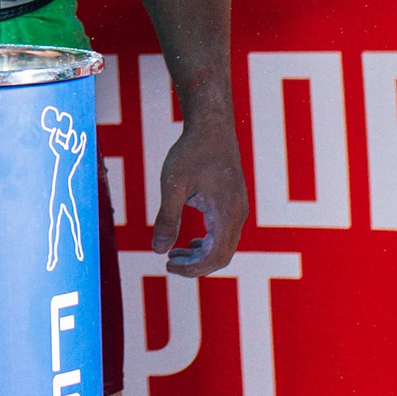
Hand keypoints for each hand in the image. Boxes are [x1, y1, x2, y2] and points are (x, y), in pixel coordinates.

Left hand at [152, 108, 245, 274]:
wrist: (212, 127)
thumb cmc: (192, 153)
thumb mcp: (173, 186)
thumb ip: (167, 219)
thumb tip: (157, 251)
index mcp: (226, 213)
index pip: (214, 257)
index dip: (191, 269)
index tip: (167, 266)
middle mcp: (238, 215)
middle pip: (222, 257)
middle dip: (195, 266)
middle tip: (169, 263)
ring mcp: (239, 209)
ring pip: (224, 247)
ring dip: (201, 256)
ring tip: (174, 254)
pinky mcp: (235, 203)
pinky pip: (225, 234)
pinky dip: (208, 244)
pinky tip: (190, 242)